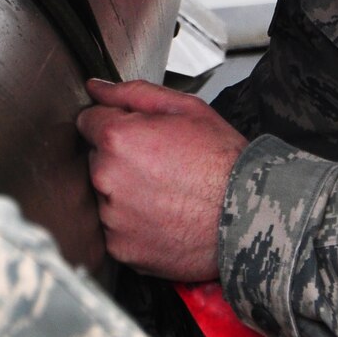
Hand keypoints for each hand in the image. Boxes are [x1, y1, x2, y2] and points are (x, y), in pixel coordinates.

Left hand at [76, 78, 247, 281]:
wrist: (250, 216)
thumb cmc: (224, 162)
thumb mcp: (186, 109)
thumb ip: (132, 94)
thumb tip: (96, 88)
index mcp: (117, 138)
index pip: (88, 122)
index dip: (113, 124)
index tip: (136, 136)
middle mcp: (106, 178)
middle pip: (96, 160)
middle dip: (119, 160)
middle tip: (161, 167)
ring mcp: (112, 217)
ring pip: (105, 196)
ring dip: (125, 194)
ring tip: (166, 194)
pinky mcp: (121, 248)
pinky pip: (116, 230)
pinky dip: (134, 225)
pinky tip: (163, 217)